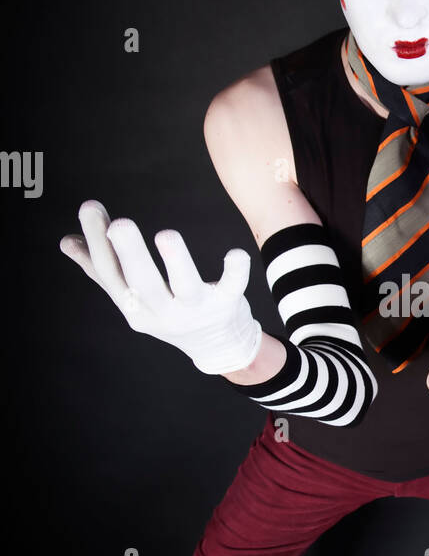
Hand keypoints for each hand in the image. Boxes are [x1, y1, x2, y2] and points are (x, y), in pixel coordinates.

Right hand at [59, 200, 262, 373]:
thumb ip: (102, 269)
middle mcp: (162, 312)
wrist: (216, 347)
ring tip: (166, 235)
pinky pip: (231, 289)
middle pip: (142, 284)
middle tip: (120, 224)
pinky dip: (235, 273)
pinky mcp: (225, 305)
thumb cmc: (168, 311)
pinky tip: (236, 254)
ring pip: (184, 288)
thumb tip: (66, 242)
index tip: (90, 208)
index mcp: (133, 306)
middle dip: (130, 254)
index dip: (97, 243)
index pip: (110, 274)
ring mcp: (195, 311)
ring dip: (177, 262)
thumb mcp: (133, 298)